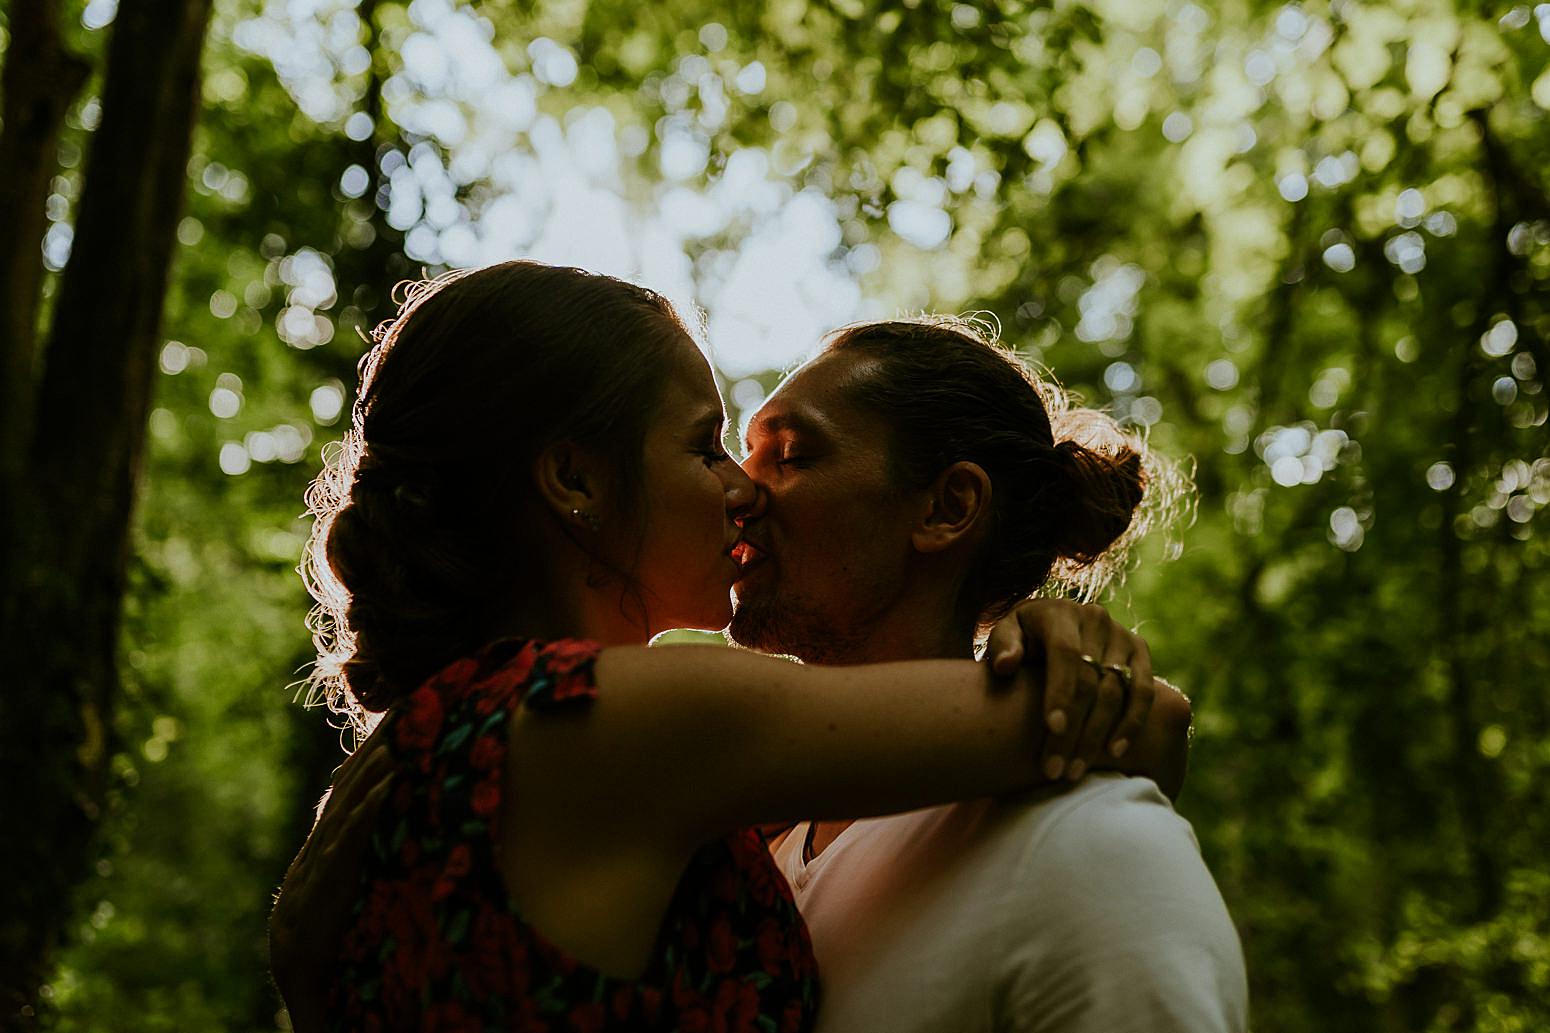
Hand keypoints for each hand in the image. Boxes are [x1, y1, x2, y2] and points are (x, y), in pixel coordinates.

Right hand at [270, 726, 394, 1031]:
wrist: (300, 971)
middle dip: (372, 755)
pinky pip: (347, 842)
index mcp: (327, 845)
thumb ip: (360, 852)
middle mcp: (321, 846)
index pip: (348, 792)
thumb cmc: (330, 928)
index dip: (368, 759)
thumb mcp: (347, 883)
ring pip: (346, 809)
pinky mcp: (324, 885)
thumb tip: (385, 824)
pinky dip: (366, 814)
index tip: (394, 728)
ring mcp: (319, 864)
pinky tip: (385, 791)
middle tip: (399, 720)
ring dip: (372, 776)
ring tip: (397, 746)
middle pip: (347, 791)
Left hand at [984, 600, 1155, 783]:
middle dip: (1074, 729)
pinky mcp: (1140, 652)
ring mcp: (1122, 635)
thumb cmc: (1021, 638)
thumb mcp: (1004, 634)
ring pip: (1117, 691)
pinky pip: (1143, 692)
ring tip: (1075, 770)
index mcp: (1059, 612)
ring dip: (1098, 735)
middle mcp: (1095, 619)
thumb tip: (1006, 664)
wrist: (1053, 626)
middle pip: (1090, 680)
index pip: (1065, 652)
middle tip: (1054, 769)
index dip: (1061, 690)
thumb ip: (1002, 646)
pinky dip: (1132, 724)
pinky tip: (1114, 753)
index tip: (1053, 728)